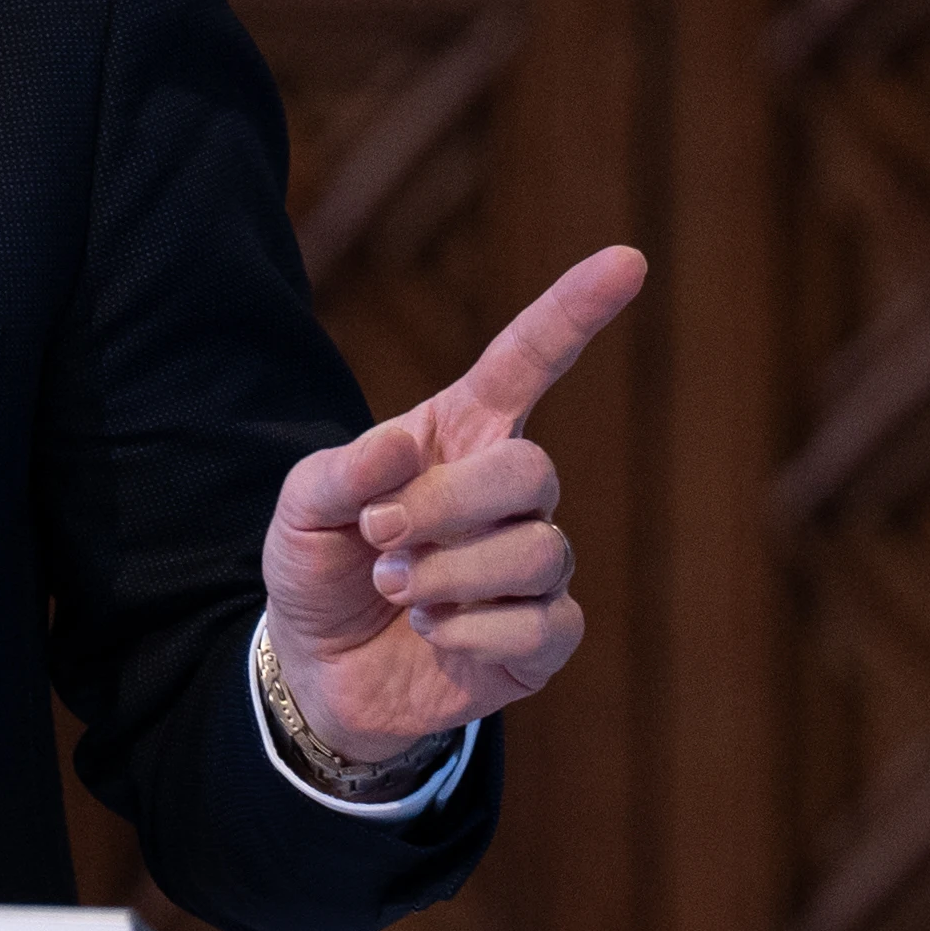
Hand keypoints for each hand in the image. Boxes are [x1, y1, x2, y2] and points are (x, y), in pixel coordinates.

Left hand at [259, 245, 644, 764]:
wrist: (316, 671)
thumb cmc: (321, 568)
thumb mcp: (301, 510)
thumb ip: (342, 472)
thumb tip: (403, 445)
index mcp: (461, 435)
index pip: (529, 360)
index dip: (576, 311)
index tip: (628, 259)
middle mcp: (509, 495)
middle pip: (533, 469)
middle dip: (448, 506)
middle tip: (381, 540)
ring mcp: (532, 568)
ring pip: (539, 551)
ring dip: (450, 575)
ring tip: (397, 589)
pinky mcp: (541, 639)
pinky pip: (543, 625)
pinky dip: (471, 633)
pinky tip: (434, 633)